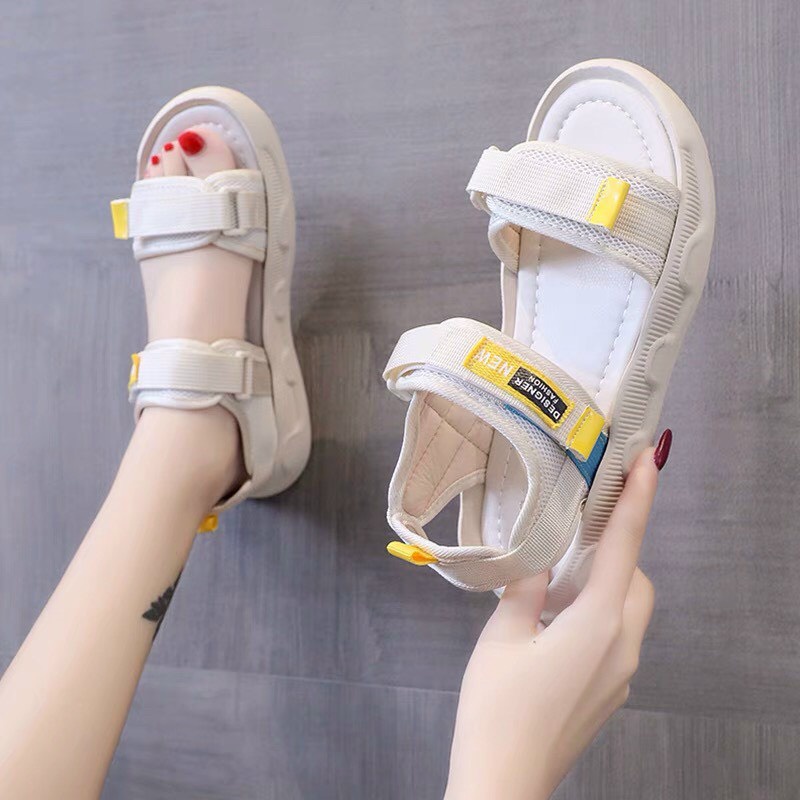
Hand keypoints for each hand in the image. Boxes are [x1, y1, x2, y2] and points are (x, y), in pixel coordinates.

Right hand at [445, 445, 662, 799]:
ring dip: (603, 584)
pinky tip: (552, 623)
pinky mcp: (610, 691)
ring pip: (628, 608)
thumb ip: (524, 590)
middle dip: (615, 549)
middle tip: (572, 537)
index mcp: (596, 623)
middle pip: (636, 579)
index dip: (638, 498)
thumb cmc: (497, 708)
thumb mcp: (501, 637)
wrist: (502, 782)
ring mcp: (621, 673)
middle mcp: (622, 645)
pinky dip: (595, 613)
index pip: (625, 546)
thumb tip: (538, 564)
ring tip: (551, 586)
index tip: (650, 459)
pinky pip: (615, 635)